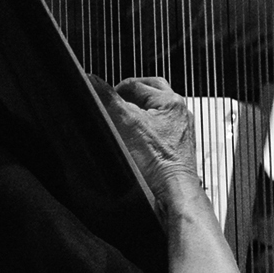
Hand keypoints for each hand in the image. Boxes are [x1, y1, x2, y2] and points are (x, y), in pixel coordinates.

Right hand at [93, 75, 201, 205]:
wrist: (172, 192)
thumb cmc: (157, 162)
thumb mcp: (126, 123)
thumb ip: (108, 99)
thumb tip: (92, 80)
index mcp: (171, 101)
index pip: (135, 85)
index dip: (115, 91)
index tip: (103, 100)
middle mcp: (180, 113)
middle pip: (152, 92)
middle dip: (131, 96)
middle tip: (115, 104)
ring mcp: (181, 131)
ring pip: (156, 112)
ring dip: (139, 113)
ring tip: (124, 123)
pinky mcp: (178, 148)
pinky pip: (160, 131)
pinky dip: (146, 131)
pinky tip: (136, 143)